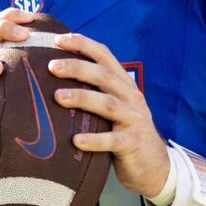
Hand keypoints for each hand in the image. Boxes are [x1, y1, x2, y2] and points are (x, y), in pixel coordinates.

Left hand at [48, 33, 169, 196]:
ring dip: (82, 98)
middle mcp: (131, 97)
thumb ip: (95, 92)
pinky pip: (112, 140)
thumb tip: (52, 80)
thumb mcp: (114, 107)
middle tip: (51, 66)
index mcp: (124, 85)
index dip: (82, 44)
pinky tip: (76, 141)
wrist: (154, 166)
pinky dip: (94, 140)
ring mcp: (134, 120)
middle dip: (77, 67)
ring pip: (108, 104)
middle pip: (104, 76)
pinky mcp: (133, 143)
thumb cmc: (123, 133)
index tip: (57, 39)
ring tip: (58, 97)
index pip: (104, 56)